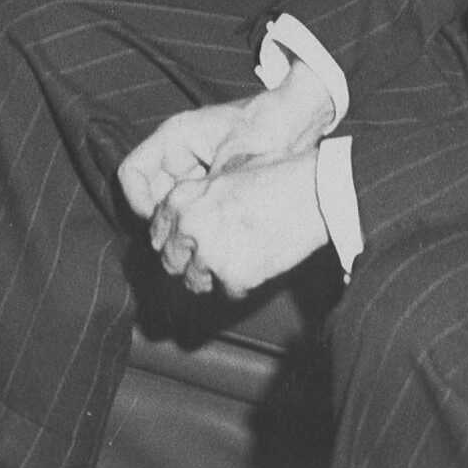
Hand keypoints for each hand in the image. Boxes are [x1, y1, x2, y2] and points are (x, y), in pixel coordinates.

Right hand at [113, 75, 335, 225]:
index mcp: (174, 136)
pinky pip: (191, 204)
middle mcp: (177, 151)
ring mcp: (193, 165)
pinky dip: (199, 220)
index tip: (164, 223)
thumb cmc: (265, 130)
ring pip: (169, 204)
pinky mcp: (210, 179)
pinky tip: (218, 231)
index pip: (131, 174)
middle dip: (162, 220)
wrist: (299, 119)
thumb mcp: (230, 163)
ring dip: (181, 224)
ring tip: (202, 239)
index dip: (139, 204)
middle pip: (148, 194)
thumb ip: (203, 194)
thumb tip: (184, 230)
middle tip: (184, 241)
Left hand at [148, 154, 330, 296]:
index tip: (189, 246)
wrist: (310, 193)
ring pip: (195, 282)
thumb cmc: (275, 178)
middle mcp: (188, 226)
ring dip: (214, 277)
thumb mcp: (225, 174)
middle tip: (216, 259)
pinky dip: (241, 285)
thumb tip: (188, 219)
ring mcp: (207, 252)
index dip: (175, 242)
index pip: (158, 234)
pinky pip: (227, 292)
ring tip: (239, 260)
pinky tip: (257, 264)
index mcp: (182, 198)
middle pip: (171, 262)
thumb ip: (199, 197)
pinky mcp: (231, 275)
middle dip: (190, 263)